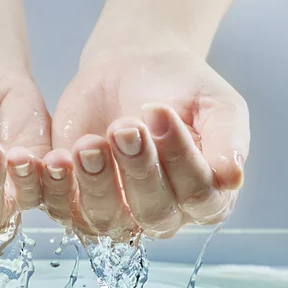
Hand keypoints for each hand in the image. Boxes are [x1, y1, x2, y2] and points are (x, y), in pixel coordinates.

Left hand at [44, 48, 247, 238]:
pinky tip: (57, 159)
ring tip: (90, 142)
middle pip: (153, 214)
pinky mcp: (77, 201)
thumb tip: (231, 177)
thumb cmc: (179, 88)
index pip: (199, 197)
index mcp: (205, 196)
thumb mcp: (215, 104)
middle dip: (138, 169)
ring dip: (97, 182)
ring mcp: (118, 213)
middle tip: (125, 126)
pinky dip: (56, 189)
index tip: (160, 112)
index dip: (180, 160)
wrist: (131, 68)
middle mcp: (163, 213)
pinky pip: (64, 211)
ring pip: (107, 219)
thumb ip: (228, 139)